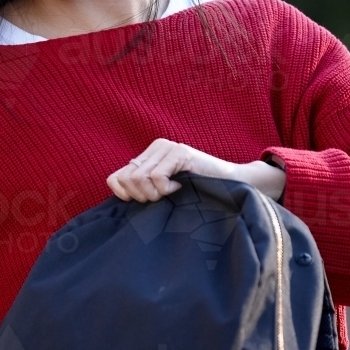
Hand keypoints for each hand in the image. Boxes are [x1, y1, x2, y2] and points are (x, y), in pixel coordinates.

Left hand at [106, 138, 285, 202]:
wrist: (232, 185)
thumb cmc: (199, 193)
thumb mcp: (166, 190)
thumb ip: (145, 188)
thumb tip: (121, 196)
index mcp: (149, 155)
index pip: (116, 176)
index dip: (123, 195)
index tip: (140, 203)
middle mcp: (156, 147)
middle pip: (127, 179)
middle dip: (141, 197)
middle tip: (161, 199)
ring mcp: (168, 147)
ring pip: (140, 178)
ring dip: (154, 194)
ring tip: (172, 194)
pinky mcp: (180, 152)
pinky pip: (156, 176)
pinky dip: (165, 189)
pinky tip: (179, 188)